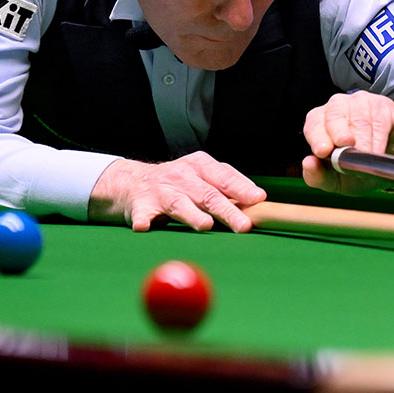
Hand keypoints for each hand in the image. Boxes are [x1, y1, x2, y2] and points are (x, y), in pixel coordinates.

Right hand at [89, 152, 267, 231]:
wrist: (133, 182)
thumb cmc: (179, 184)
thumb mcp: (203, 178)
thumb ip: (227, 189)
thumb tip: (260, 202)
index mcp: (200, 166)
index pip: (225, 177)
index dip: (242, 189)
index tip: (258, 199)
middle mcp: (181, 176)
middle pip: (208, 195)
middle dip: (227, 211)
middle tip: (243, 225)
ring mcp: (160, 190)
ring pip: (179, 204)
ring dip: (192, 215)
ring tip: (205, 226)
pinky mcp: (140, 206)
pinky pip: (143, 214)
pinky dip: (144, 220)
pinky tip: (145, 227)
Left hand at [301, 91, 393, 193]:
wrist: (393, 166)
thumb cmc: (361, 170)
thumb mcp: (338, 181)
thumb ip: (319, 176)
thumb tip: (308, 163)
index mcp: (321, 122)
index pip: (313, 123)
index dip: (317, 136)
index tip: (323, 151)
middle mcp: (338, 108)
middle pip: (334, 114)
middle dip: (338, 131)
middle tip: (345, 145)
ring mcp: (361, 103)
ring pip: (359, 119)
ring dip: (362, 142)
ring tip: (366, 158)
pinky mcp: (383, 106)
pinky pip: (379, 120)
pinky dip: (378, 139)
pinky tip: (378, 152)